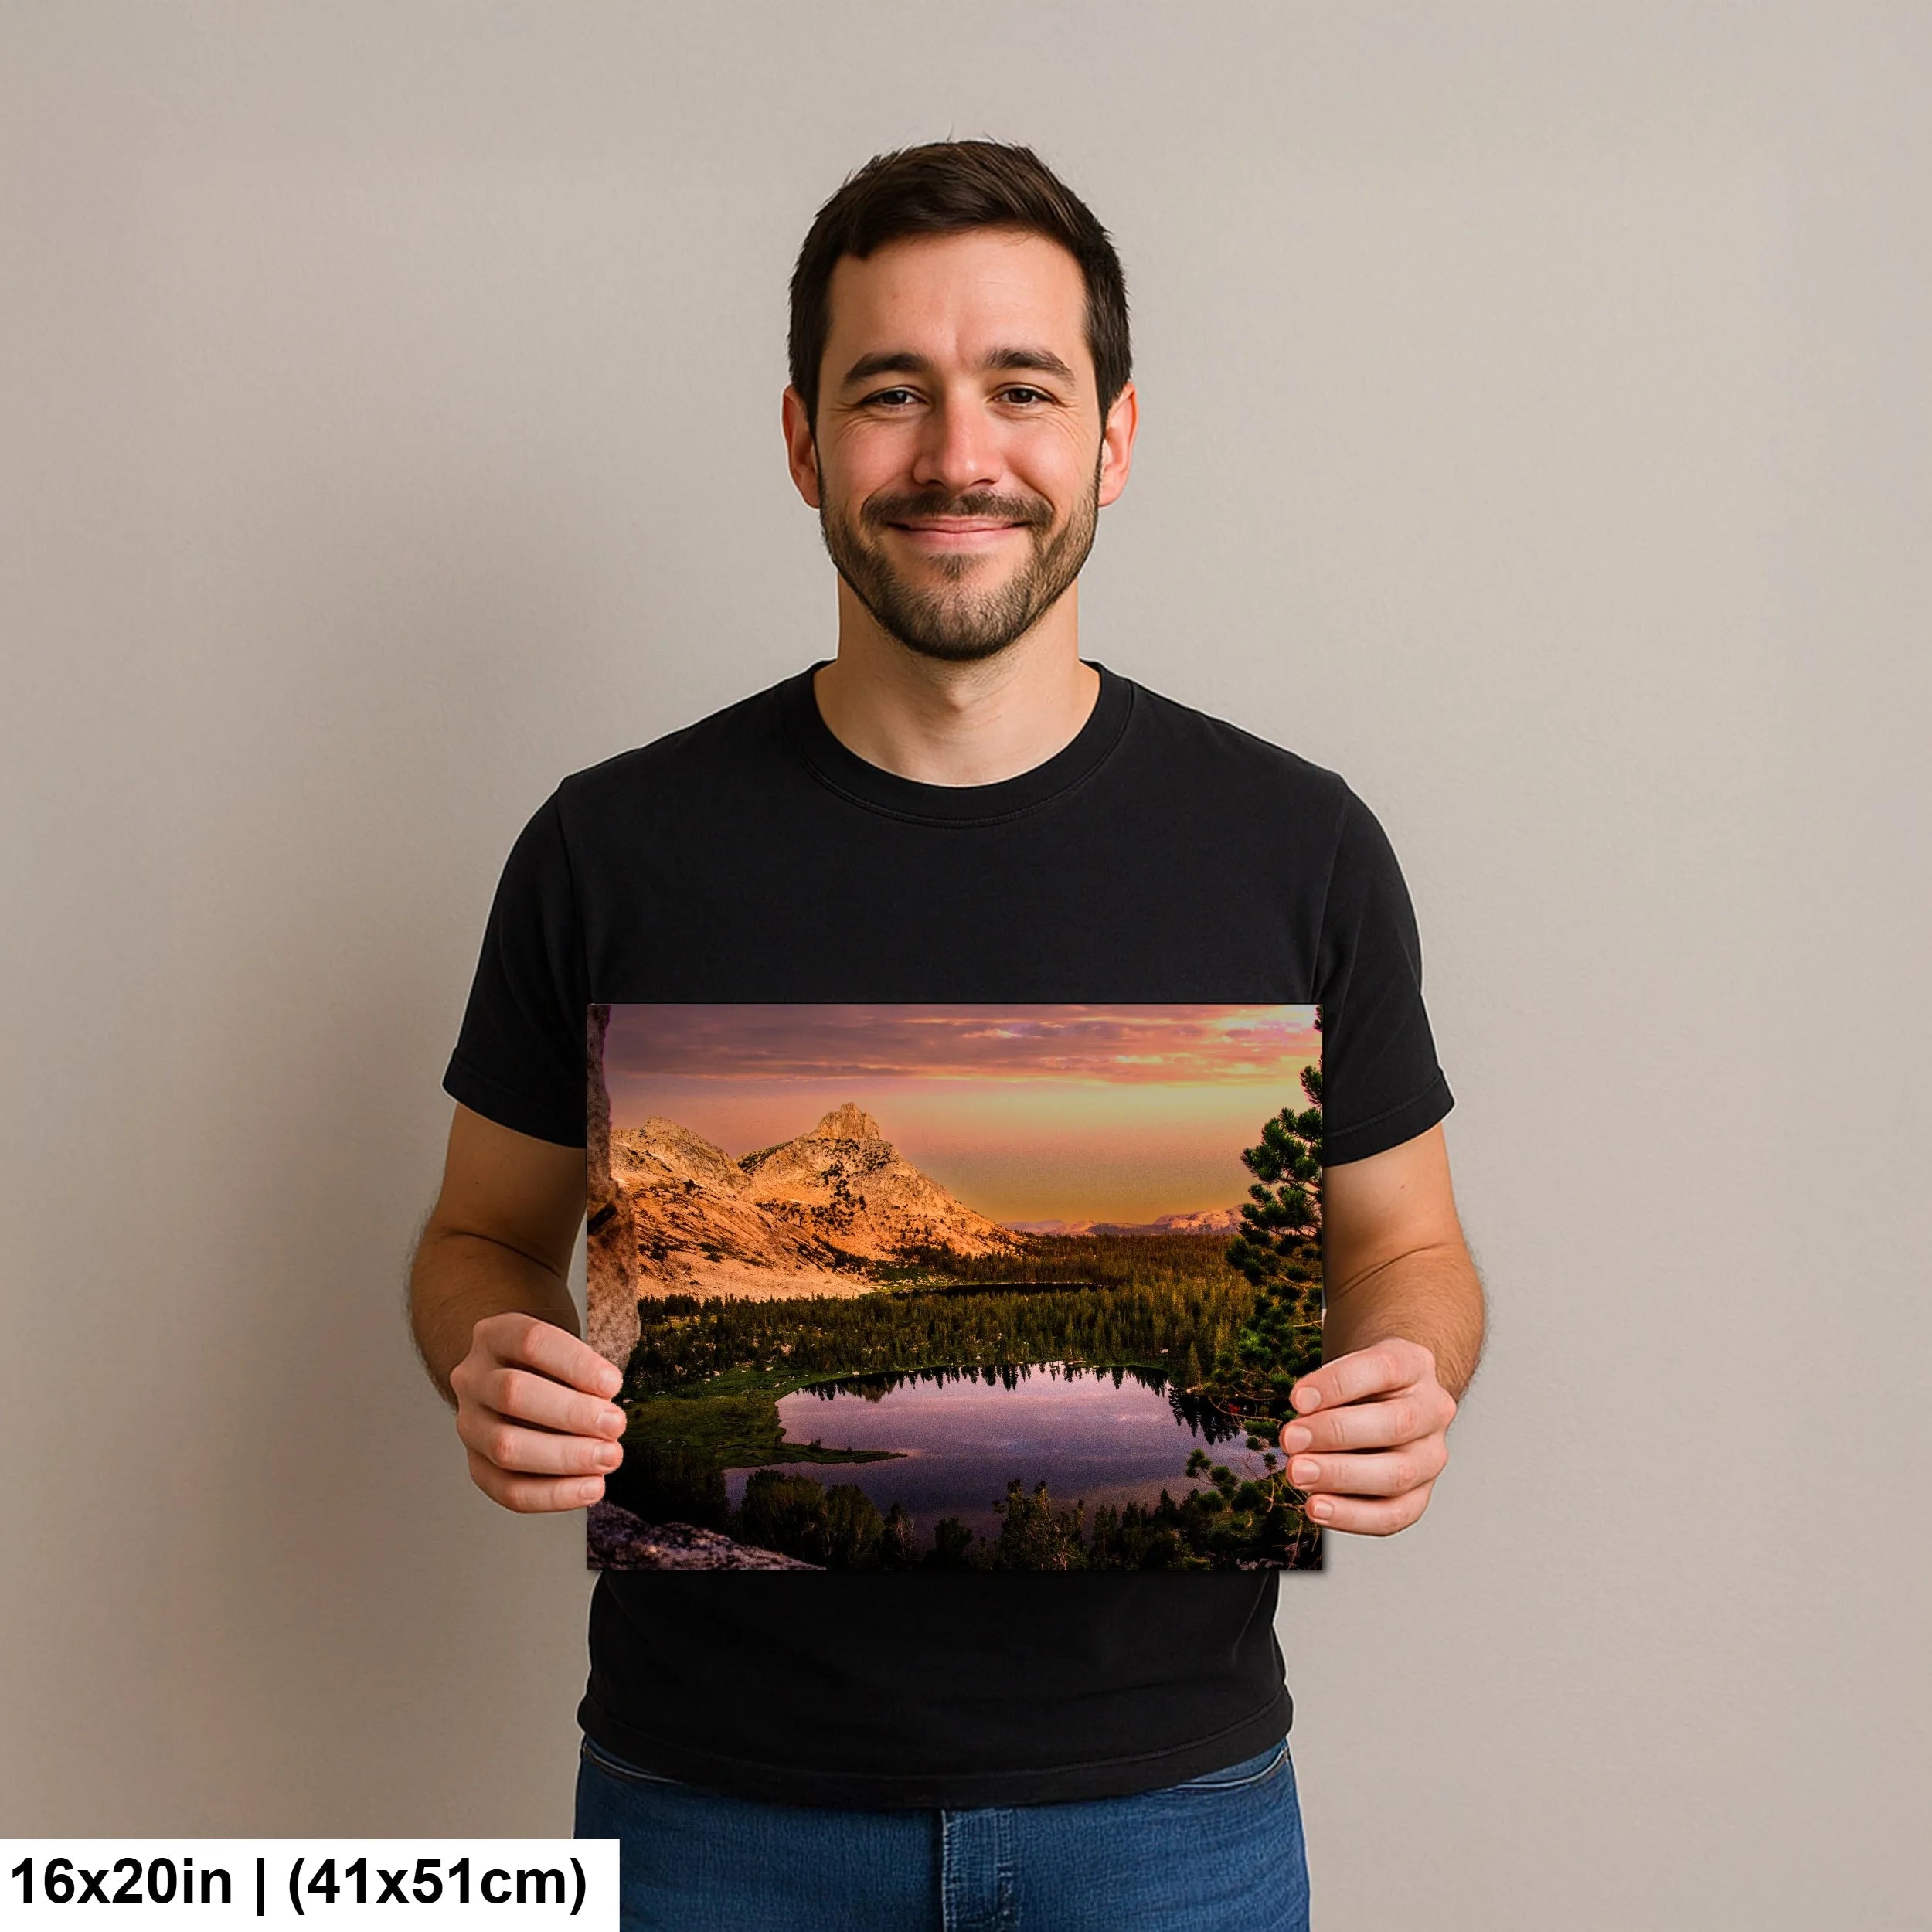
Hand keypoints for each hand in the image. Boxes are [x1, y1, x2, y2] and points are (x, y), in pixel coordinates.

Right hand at [450, 1311, 626, 1512]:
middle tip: (616, 1425)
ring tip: (609, 1457)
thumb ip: (584, 1368)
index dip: (575, 1364)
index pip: (531, 1342)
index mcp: (495, 1335)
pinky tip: (591, 1488)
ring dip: (565, 1457)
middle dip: (572, 1414)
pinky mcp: (476, 1465)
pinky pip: (508, 1490)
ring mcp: (469, 1424)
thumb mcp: (563, 1346)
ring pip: (505, 1446)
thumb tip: (606, 1402)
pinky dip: (554, 1495)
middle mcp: (473, 1378)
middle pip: (513, 1393)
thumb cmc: (550, 1363)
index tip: (614, 1383)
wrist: (511, 1379)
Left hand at [1278, 1338, 1455, 1535]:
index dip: (1338, 1385)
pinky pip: (1394, 1514)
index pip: (1383, 1369)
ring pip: (1398, 1474)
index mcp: (1415, 1365)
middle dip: (1335, 1433)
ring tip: (1298, 1474)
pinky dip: (1352, 1516)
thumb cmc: (1361, 1385)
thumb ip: (1326, 1392)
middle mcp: (1433, 1410)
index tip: (1297, 1400)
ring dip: (1340, 1477)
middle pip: (1396, 1424)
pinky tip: (1317, 1507)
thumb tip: (1298, 1431)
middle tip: (1290, 1440)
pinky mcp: (1421, 1494)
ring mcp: (1432, 1455)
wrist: (1390, 1402)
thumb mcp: (1347, 1368)